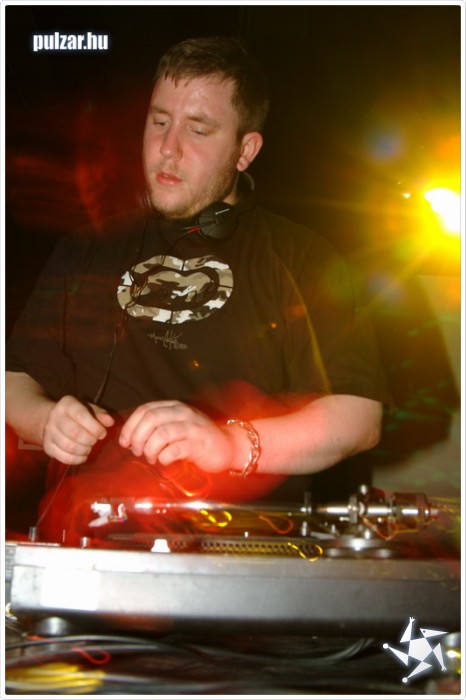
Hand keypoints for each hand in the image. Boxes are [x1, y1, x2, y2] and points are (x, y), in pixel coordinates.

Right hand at [42, 395, 114, 464]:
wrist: (53, 419)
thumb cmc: (77, 414)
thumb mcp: (89, 409)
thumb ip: (101, 414)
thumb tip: (110, 422)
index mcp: (67, 404)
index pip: (80, 415)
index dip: (95, 427)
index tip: (103, 433)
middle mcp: (55, 417)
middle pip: (74, 433)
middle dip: (90, 440)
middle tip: (95, 440)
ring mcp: (49, 432)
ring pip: (68, 446)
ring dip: (84, 450)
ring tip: (89, 447)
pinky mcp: (47, 446)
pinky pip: (63, 457)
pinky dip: (77, 459)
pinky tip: (83, 456)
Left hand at [119, 400, 236, 472]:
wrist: (229, 446)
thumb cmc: (198, 439)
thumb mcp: (176, 427)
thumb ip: (156, 428)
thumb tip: (130, 439)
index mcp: (174, 407)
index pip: (144, 410)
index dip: (130, 426)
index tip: (125, 442)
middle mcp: (183, 413)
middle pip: (150, 419)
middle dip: (137, 437)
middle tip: (137, 451)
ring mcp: (192, 427)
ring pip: (161, 433)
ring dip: (150, 449)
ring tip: (151, 458)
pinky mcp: (199, 444)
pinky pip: (174, 449)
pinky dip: (164, 457)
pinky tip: (163, 461)